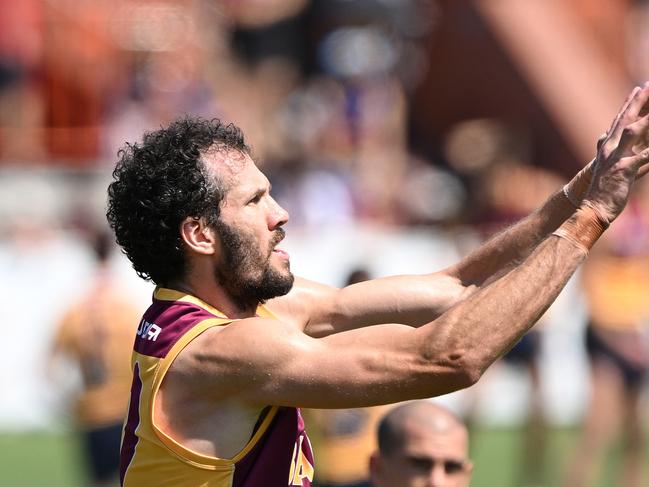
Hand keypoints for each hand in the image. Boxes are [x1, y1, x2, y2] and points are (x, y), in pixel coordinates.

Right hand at [585, 83, 648, 221]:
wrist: (593, 208)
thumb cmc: (604, 190)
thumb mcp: (612, 169)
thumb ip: (628, 155)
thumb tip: (635, 149)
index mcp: (606, 147)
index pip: (619, 120)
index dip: (629, 104)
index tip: (638, 89)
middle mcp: (609, 149)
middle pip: (625, 120)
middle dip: (637, 102)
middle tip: (647, 86)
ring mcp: (615, 159)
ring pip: (633, 132)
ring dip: (647, 119)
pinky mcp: (623, 170)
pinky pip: (643, 157)